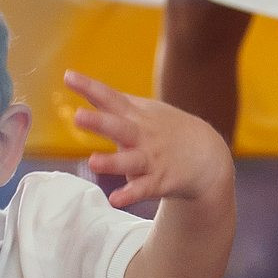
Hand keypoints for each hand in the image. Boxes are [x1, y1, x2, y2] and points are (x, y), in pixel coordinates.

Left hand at [67, 70, 230, 209]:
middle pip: (119, 127)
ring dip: (112, 162)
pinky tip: (116, 199)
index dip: (89, 87)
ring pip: (130, 161)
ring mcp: (151, 158)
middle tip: (78, 116)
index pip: (110, 98)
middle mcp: (142, 135)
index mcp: (136, 116)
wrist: (208, 155)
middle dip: (100, 122)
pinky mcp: (160, 181)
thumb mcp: (146, 111)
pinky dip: (130, 194)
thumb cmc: (168, 130)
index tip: (68, 77)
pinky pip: (143, 189)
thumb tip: (84, 85)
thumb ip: (114, 102)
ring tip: (92, 162)